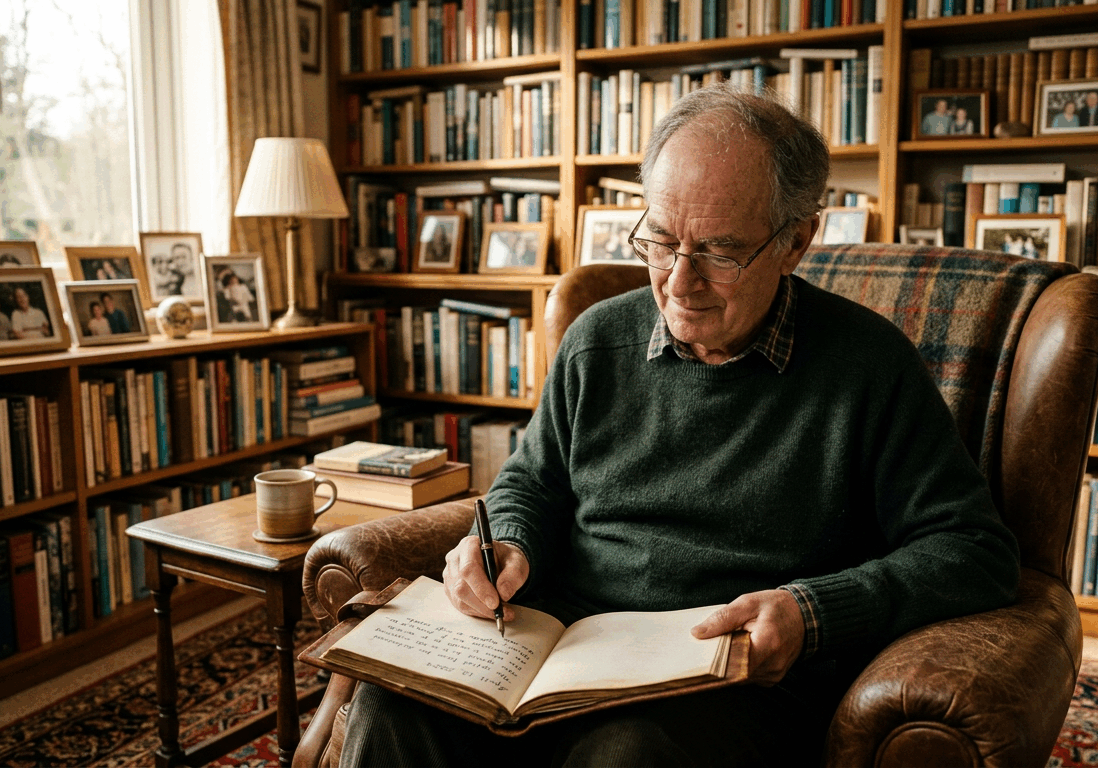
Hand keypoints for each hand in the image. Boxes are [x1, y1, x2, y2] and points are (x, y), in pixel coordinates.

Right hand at [443, 536, 529, 621]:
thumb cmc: (506, 560)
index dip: (481, 588)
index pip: (469, 568)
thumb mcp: (517, 562)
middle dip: (482, 603)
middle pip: (461, 586)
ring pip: (459, 599)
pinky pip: (460, 606)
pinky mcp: (450, 590)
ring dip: (481, 610)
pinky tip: (490, 611)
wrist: (500, 563)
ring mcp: (450, 575)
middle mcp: (455, 559)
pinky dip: (477, 611)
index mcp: (469, 545)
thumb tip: (503, 594)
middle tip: (502, 612)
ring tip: (501, 612)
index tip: (495, 603)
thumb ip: (513, 575)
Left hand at [691, 589, 805, 685]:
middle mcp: (772, 665)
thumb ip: (722, 618)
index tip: (698, 655)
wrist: (806, 616)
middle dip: (718, 662)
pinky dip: (740, 666)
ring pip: (740, 677)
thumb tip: (697, 633)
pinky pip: (749, 676)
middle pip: (734, 673)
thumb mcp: (748, 603)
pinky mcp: (772, 677)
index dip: (713, 662)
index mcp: (767, 644)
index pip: (732, 665)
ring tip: (726, 644)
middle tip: (706, 647)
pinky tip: (739, 651)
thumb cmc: (778, 607)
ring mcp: (774, 674)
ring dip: (729, 664)